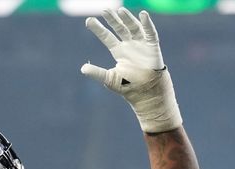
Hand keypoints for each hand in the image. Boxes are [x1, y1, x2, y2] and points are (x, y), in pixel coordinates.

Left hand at [81, 8, 181, 132]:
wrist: (146, 93)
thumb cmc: (128, 87)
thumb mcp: (109, 79)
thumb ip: (96, 73)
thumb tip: (82, 68)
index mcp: (119, 52)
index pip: (107, 37)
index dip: (98, 29)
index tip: (88, 21)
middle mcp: (129, 45)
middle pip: (119, 28)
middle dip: (112, 20)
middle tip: (104, 10)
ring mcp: (141, 45)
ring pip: (133, 27)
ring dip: (127, 19)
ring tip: (120, 11)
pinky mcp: (152, 46)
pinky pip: (150, 32)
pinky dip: (147, 24)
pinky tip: (143, 15)